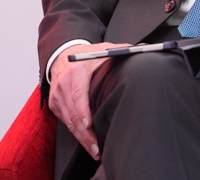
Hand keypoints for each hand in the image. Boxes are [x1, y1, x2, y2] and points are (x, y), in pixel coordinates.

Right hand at [47, 42, 127, 159]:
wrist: (63, 56)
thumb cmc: (87, 56)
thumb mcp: (104, 49)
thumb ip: (123, 50)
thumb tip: (145, 49)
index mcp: (76, 71)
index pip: (78, 94)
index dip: (84, 111)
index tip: (91, 125)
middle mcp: (64, 84)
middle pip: (74, 114)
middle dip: (86, 134)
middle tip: (98, 148)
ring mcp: (57, 95)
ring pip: (69, 122)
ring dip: (82, 138)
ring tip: (95, 151)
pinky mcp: (55, 104)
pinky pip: (66, 122)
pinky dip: (76, 133)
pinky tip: (87, 142)